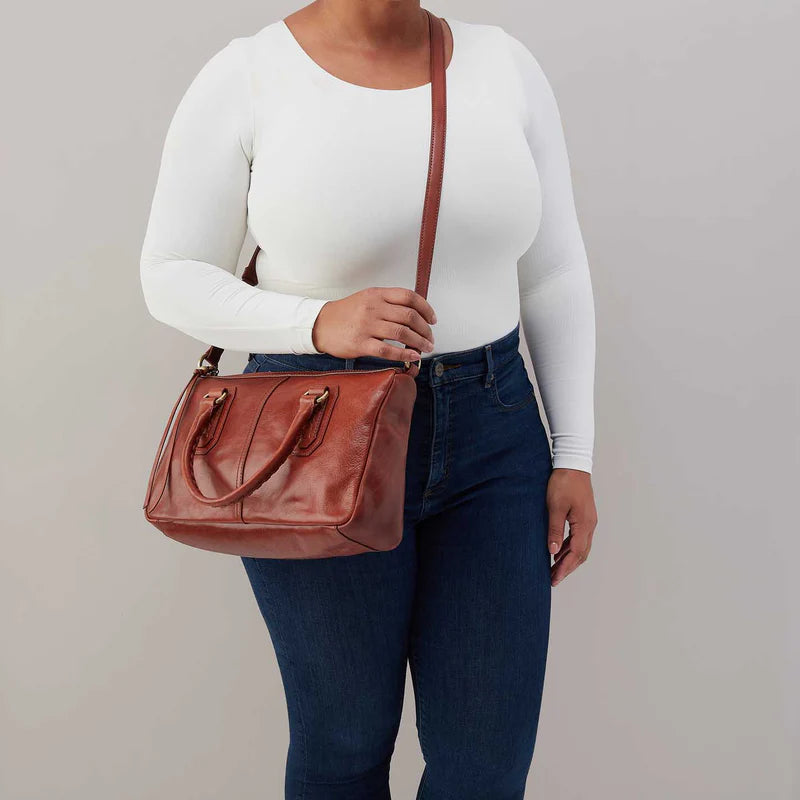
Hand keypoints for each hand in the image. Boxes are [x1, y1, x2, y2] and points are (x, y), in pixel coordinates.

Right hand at [311, 287, 436, 360]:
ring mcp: (367, 326)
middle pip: (409, 316)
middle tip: (430, 338)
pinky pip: (388, 351)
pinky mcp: (361, 344)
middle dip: (425, 329)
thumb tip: (415, 314)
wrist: (320, 325)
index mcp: (377, 294)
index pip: (409, 297)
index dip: (426, 308)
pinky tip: (412, 357)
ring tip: (426, 348)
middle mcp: (373, 308)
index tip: (433, 319)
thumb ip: (388, 302)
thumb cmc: (345, 314)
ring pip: (402, 333)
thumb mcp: (367, 299)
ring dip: (419, 342)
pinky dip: (404, 354)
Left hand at [546, 468, 597, 586]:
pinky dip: (569, 547)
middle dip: (567, 568)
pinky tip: (558, 551)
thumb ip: (554, 530)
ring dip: (568, 559)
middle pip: (581, 554)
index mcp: (584, 524)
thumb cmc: (563, 482)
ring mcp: (588, 520)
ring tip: (554, 569)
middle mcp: (590, 525)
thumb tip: (552, 551)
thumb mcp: (555, 507)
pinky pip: (578, 537)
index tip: (554, 579)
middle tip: (553, 579)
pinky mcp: (584, 515)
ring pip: (580, 546)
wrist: (573, 464)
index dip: (565, 568)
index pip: (575, 553)